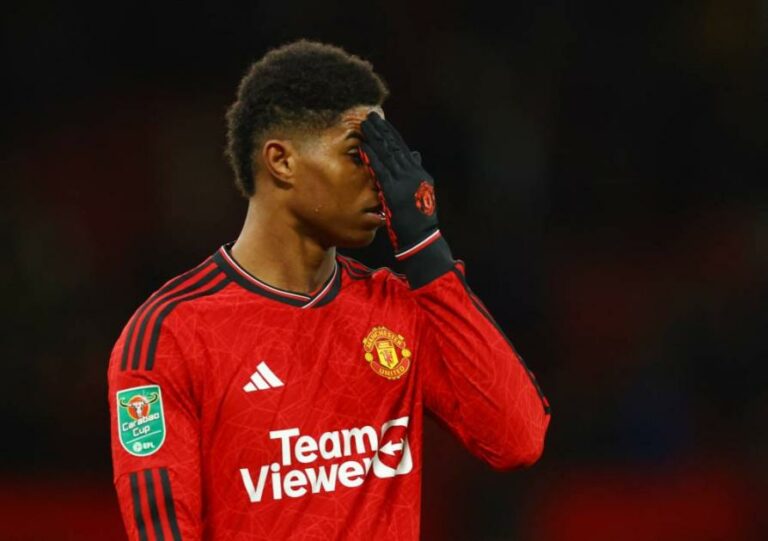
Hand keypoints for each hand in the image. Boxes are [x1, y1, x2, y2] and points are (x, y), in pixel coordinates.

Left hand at [360, 112, 440, 259]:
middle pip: (394, 147)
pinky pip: (381, 170)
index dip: (390, 134)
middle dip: (381, 131)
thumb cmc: (418, 219)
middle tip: (369, 117)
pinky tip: (364, 147)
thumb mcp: (421, 193)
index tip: (380, 122)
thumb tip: (415, 155)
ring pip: (388, 155)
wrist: (420, 238)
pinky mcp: (394, 190)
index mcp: (418, 173)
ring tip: (364, 126)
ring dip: (375, 139)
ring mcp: (404, 181)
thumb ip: (416, 173)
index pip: (402, 148)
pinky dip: (372, 157)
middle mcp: (413, 173)